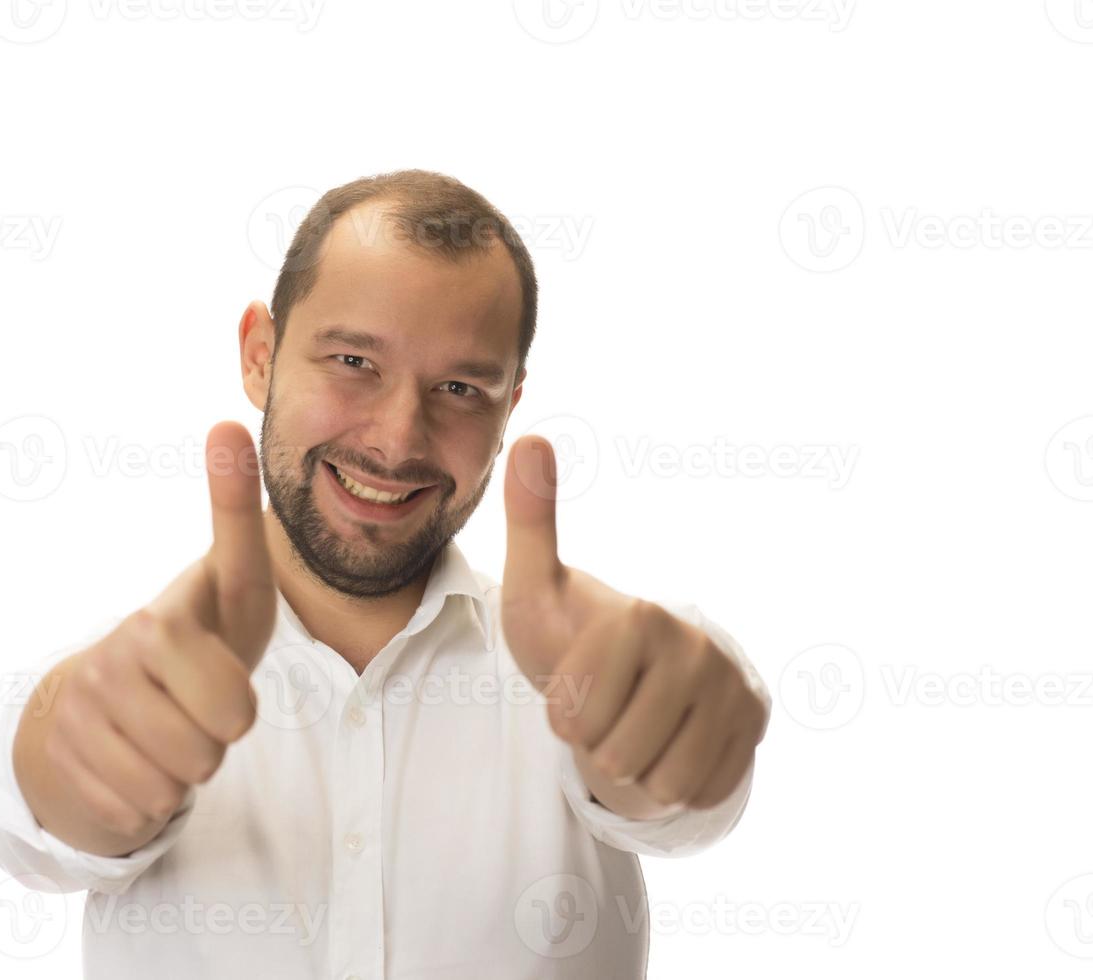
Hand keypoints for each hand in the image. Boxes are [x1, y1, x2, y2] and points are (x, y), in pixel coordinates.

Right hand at [41, 421, 276, 846]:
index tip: (211, 681)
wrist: (109, 691)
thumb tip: (225, 421)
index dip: (237, 706)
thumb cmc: (197, 630)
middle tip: (197, 703)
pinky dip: (149, 799)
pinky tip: (137, 757)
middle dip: (215, 740)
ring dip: (184, 770)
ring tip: (170, 726)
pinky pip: (139, 813)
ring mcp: (79, 721)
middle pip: (207, 755)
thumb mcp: (230, 578)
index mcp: (155, 625)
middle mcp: (107, 668)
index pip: (232, 710)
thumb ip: (235, 510)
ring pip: (173, 789)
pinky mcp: (63, 768)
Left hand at [501, 434, 766, 811]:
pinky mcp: (756, 728)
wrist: (629, 674)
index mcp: (641, 618)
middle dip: (596, 745)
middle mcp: (700, 648)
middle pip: (617, 756)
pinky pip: (699, 792)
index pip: (576, 716)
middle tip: (603, 707)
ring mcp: (736, 690)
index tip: (572, 682)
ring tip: (629, 726)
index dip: (561, 714)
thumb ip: (529, 519)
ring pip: (662, 784)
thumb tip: (528, 433)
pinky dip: (672, 783)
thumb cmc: (571, 634)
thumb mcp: (536, 584)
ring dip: (633, 770)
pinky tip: (665, 743)